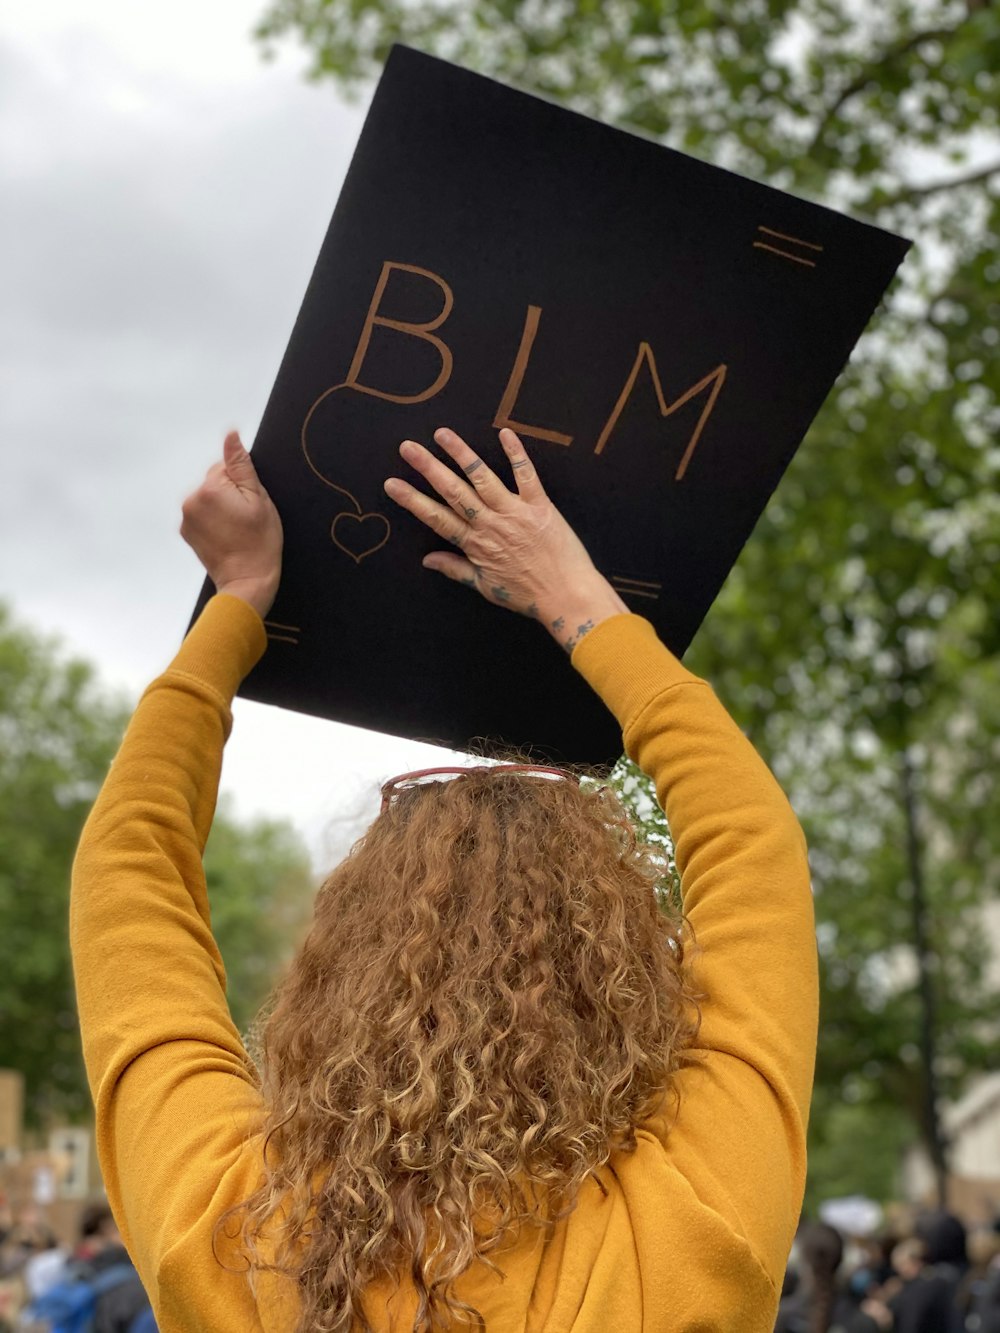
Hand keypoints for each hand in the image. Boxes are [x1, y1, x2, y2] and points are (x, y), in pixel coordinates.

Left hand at [181, 432, 282, 618]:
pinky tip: (227, 535)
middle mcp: (191, 500)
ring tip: (237, 529)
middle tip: (246, 518)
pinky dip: (213, 521)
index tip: (250, 504)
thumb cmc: (260, 542)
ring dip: (221, 507)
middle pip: (215, 482)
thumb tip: (231, 435)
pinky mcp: (186, 532)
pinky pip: (201, 514)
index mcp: (210, 488)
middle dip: (230, 494)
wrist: (247, 580)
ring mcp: (186, 518)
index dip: (243, 484)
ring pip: (208, 498)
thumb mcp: (259, 499)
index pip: (226, 467)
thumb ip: (241, 464)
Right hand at [383, 426, 626, 651]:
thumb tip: (426, 560)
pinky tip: (504, 433)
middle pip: (454, 491)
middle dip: (428, 468)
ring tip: (442, 433)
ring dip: (461, 453)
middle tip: (408, 447)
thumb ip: (455, 569)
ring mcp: (515, 512)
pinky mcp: (540, 505)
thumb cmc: (528, 596)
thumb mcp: (486, 587)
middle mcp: (491, 524)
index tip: (392, 483)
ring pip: (483, 478)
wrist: (567, 596)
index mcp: (476, 544)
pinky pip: (526, 475)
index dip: (412, 500)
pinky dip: (516, 453)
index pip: (436, 518)